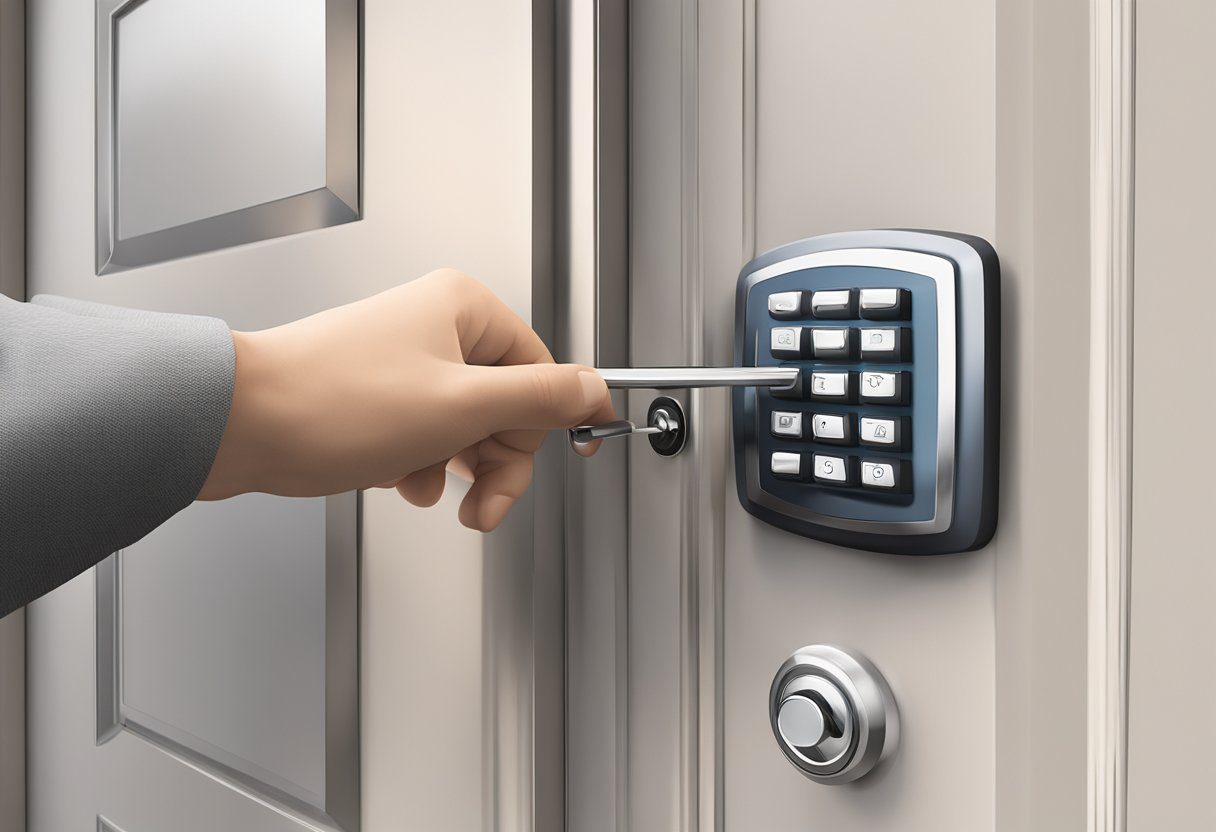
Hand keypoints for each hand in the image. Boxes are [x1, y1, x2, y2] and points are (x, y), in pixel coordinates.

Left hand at [198, 269, 613, 530]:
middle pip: (506, 404)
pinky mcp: (377, 394)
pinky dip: (422, 465)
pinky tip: (400, 479)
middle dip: (498, 460)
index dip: (548, 424)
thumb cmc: (332, 403)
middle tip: (486, 500)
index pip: (542, 371)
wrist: (239, 425)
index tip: (572, 457)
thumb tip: (595, 389)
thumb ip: (540, 399)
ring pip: (466, 426)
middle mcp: (436, 327)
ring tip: (432, 489)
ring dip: (459, 467)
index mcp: (465, 310)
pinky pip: (427, 435)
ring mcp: (404, 361)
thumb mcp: (462, 407)